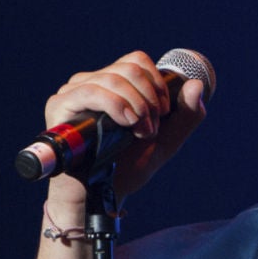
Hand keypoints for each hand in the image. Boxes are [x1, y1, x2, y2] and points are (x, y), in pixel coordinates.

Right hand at [43, 51, 207, 204]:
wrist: (100, 198)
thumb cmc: (126, 169)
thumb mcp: (164, 141)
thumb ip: (186, 116)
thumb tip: (197, 84)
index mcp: (112, 85)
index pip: (136, 61)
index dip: (157, 83)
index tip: (162, 113)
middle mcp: (91, 83)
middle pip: (129, 69)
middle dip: (149, 99)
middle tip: (150, 129)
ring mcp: (73, 92)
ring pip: (113, 78)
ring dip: (136, 105)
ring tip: (139, 132)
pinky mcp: (59, 106)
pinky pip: (91, 91)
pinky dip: (116, 105)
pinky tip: (126, 123)